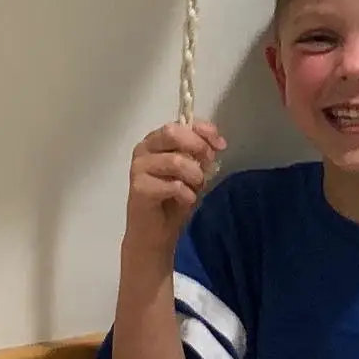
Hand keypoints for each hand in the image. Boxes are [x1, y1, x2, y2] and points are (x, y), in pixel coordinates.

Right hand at [124, 120, 225, 250]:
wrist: (155, 234)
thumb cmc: (173, 201)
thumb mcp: (192, 172)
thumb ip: (200, 154)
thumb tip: (217, 143)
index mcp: (156, 141)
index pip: (181, 124)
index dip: (204, 131)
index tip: (220, 145)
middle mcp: (144, 149)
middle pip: (172, 133)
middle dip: (197, 147)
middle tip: (208, 164)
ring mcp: (138, 168)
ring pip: (175, 160)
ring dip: (193, 176)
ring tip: (194, 189)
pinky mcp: (139, 188)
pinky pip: (173, 185)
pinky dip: (186, 194)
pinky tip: (184, 201)